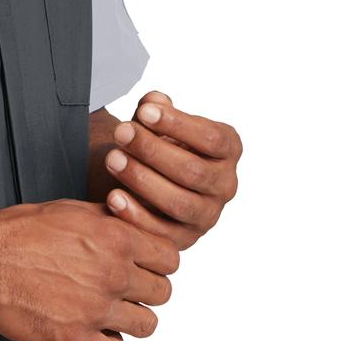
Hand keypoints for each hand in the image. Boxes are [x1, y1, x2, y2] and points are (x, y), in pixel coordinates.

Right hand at [0, 198, 180, 340]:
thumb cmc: (18, 232)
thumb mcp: (72, 210)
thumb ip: (111, 220)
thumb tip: (134, 226)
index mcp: (117, 238)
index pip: (170, 259)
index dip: (157, 264)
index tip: (143, 268)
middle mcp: (113, 274)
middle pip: (162, 293)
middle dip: (145, 291)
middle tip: (124, 291)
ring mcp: (96, 309)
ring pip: (146, 324)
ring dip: (130, 319)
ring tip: (110, 313)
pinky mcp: (75, 339)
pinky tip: (94, 333)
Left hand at [104, 91, 241, 248]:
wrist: (147, 180)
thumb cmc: (158, 145)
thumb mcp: (158, 125)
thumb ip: (156, 111)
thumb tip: (153, 101)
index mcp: (228, 150)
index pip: (211, 138)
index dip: (178, 124)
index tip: (144, 111)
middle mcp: (225, 185)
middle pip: (193, 171)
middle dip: (152, 150)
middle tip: (120, 132)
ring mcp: (207, 215)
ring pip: (178, 202)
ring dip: (142, 180)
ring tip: (112, 159)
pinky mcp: (184, 239)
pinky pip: (162, 233)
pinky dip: (135, 216)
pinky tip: (113, 196)